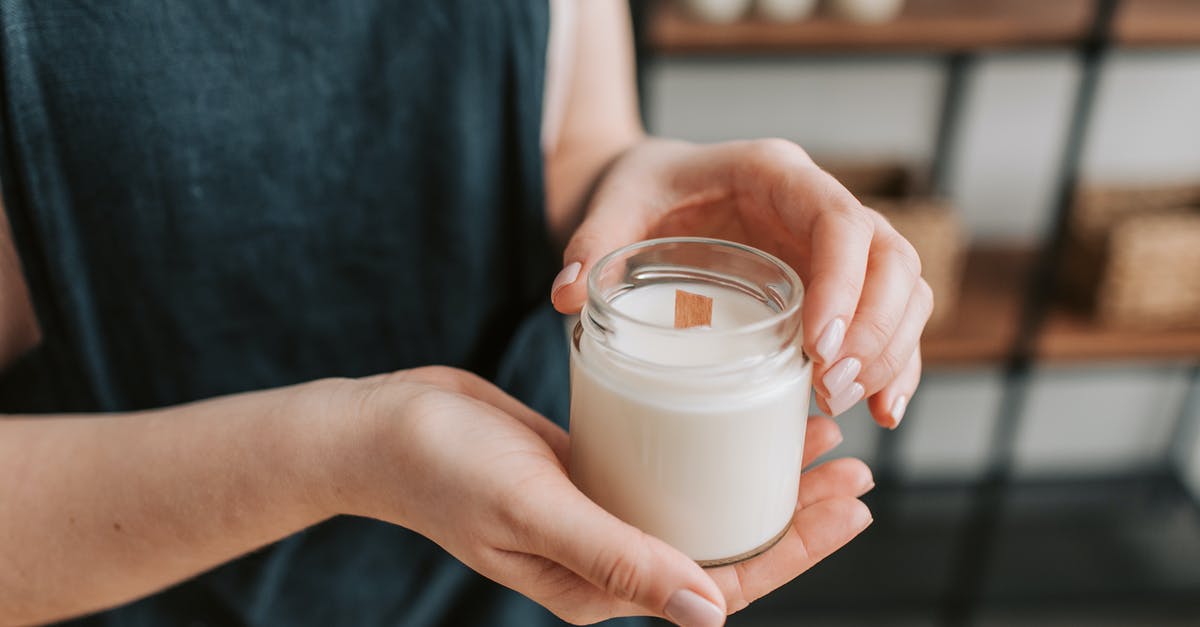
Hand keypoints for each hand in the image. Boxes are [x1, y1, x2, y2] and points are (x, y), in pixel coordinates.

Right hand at [339, 366, 872, 625]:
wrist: (381, 428)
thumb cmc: (443, 469)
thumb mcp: (533, 509)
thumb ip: (616, 560)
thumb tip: (710, 614)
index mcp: (602, 585)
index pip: (722, 581)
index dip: (796, 550)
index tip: (853, 506)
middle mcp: (610, 556)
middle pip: (725, 543)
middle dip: (797, 514)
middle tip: (857, 469)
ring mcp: (601, 513)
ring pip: (702, 503)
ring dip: (759, 477)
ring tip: (818, 438)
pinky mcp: (590, 472)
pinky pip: (667, 467)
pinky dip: (710, 446)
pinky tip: (739, 415)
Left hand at [551, 138, 931, 427]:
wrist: (654, 189)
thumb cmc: (642, 189)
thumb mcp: (614, 204)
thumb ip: (593, 243)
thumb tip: (565, 296)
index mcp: (775, 174)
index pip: (838, 219)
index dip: (844, 282)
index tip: (818, 344)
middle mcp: (817, 204)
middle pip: (891, 256)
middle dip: (876, 327)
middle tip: (832, 386)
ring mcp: (835, 245)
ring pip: (905, 288)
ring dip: (891, 350)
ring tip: (849, 404)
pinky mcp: (838, 282)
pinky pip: (890, 317)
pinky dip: (895, 363)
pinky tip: (883, 411)